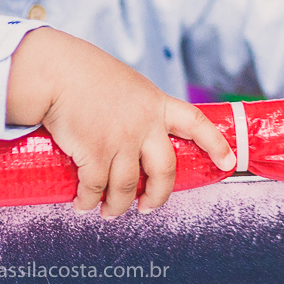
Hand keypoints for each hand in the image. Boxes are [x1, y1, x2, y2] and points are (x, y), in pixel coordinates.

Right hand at [7, 27, 235, 216]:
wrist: (54, 71)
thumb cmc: (82, 72)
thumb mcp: (124, 83)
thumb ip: (136, 107)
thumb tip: (134, 133)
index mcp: (155, 103)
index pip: (196, 123)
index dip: (215, 144)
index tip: (229, 162)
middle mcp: (144, 125)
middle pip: (165, 171)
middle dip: (158, 196)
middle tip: (148, 207)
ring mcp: (121, 141)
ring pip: (128, 188)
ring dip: (118, 206)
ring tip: (109, 212)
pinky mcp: (95, 154)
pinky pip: (96, 189)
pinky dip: (89, 202)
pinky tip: (83, 205)